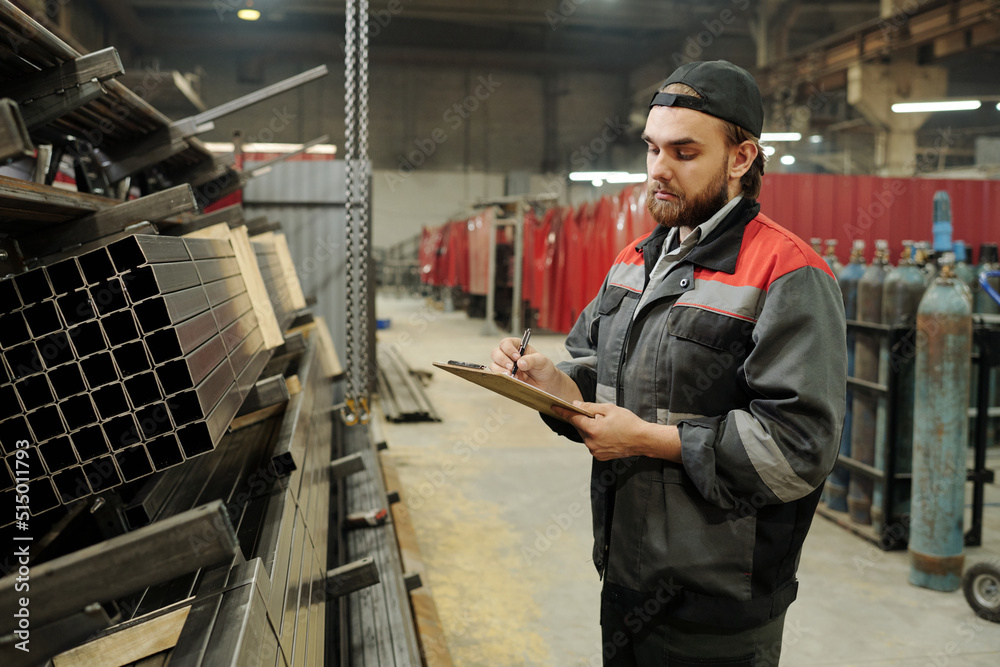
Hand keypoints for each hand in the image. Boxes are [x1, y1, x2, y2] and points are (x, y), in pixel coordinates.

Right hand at [488, 337, 560, 390]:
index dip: (508, 349)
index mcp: (518, 347)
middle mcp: (509, 356)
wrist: (546, 384)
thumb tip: (520, 363)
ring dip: (500, 370)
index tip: (516, 357)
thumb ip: (532, 360)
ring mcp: (506, 367)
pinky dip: (502, 377)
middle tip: (511, 367)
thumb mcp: (542, 361)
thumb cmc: (544, 369)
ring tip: (512, 375)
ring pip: (494, 365)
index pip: (506, 343)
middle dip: (502, 360)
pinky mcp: (506, 377)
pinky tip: (512, 380)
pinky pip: (497, 376)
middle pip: (496, 353)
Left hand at [553, 402, 681, 462]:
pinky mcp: (599, 456)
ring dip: (591, 429)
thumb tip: (575, 405)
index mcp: (592, 429)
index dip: (563, 411)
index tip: (553, 407)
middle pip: (580, 427)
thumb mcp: (609, 409)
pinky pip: (592, 443)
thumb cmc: (628, 422)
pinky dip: (596, 438)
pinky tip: (608, 435)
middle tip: (600, 416)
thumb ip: (589, 407)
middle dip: (585, 420)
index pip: (573, 418)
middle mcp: (591, 442)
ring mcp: (595, 451)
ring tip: (608, 426)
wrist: (643, 440)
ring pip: (586, 436)